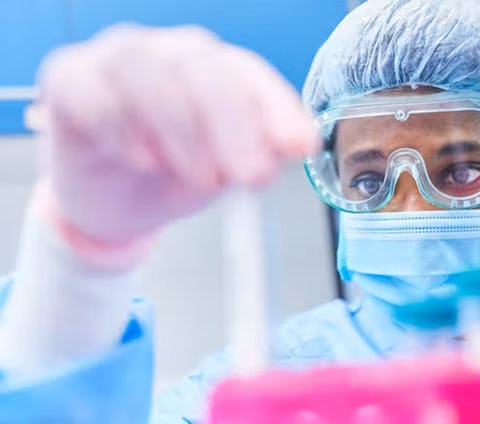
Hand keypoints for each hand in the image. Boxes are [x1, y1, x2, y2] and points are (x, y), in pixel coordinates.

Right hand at [34, 24, 318, 260]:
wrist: (115, 203)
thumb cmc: (175, 174)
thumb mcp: (228, 169)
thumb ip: (262, 151)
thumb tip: (300, 143)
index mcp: (214, 69)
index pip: (248, 75)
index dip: (277, 110)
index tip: (298, 148)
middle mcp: (167, 54)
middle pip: (201, 67)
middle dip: (234, 124)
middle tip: (252, 175)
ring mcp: (114, 60)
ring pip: (146, 69)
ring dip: (182, 129)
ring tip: (202, 179)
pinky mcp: (68, 80)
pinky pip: (90, 90)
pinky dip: (120, 127)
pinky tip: (142, 160)